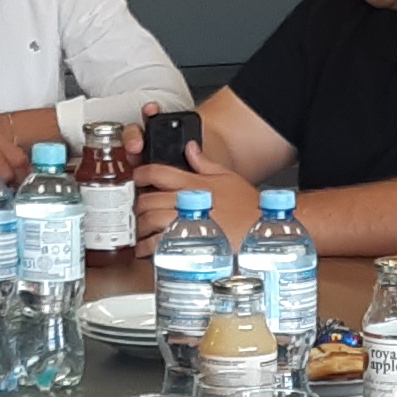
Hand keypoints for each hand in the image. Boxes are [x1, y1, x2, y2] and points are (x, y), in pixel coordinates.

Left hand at [136, 163, 253, 237]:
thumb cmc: (247, 206)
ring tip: (141, 231)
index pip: (157, 172)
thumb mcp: (227, 176)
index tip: (137, 179)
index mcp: (193, 182)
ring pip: (149, 219)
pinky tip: (146, 248)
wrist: (259, 227)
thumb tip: (190, 148)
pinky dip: (147, 246)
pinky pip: (158, 242)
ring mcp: (184, 220)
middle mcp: (186, 199)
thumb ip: (204, 162)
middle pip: (147, 198)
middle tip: (138, 211)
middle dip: (138, 205)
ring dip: (140, 226)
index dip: (140, 174)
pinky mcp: (187, 240)